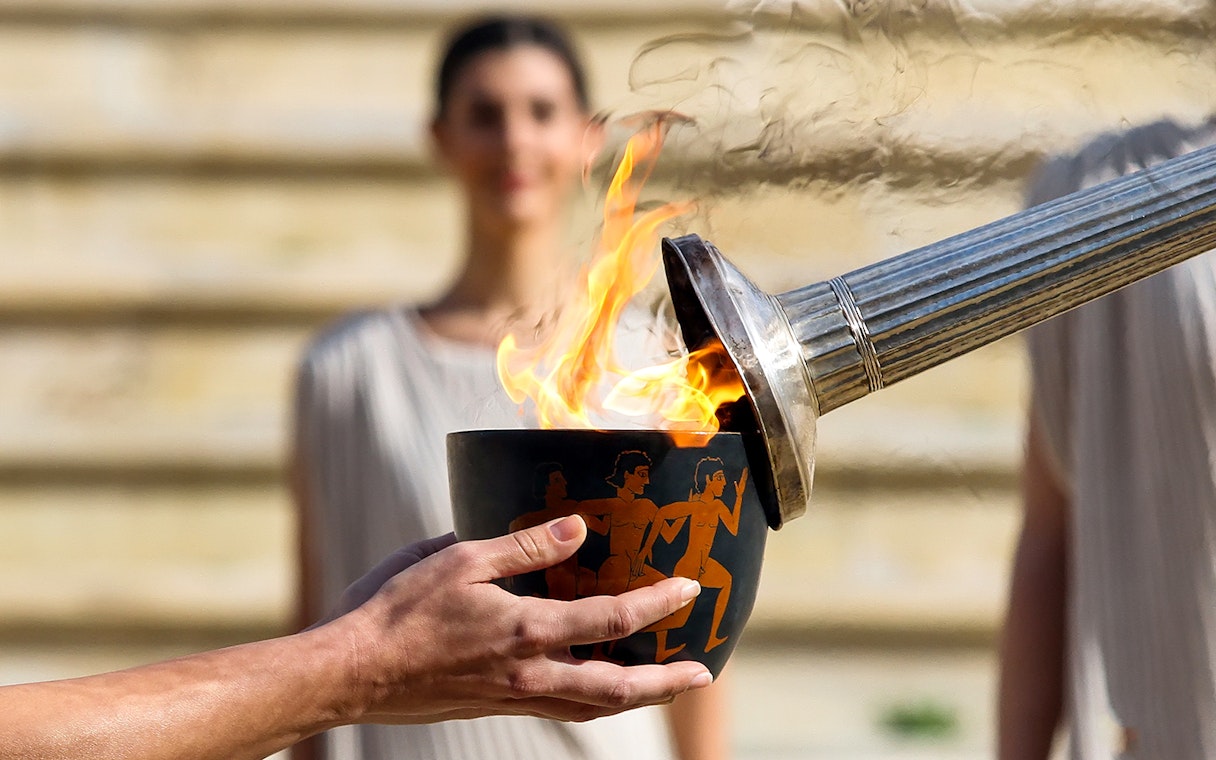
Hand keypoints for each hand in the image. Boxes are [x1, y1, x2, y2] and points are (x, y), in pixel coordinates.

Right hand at [324, 515, 711, 723]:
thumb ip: (523, 547)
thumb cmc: (398, 610)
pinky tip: (596, 689)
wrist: (352, 674)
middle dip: (665, 681)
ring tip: (665, 685)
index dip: (657, 604)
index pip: (611, 621)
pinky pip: (560, 707)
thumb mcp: (460, 560)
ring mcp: (512, 696)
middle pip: (617, 687)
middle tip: (703, 674)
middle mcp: (528, 673)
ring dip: (636, 697)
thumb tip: (577, 530)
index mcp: (525, 631)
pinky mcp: (494, 705)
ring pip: (591, 705)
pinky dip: (593, 700)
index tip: (689, 588)